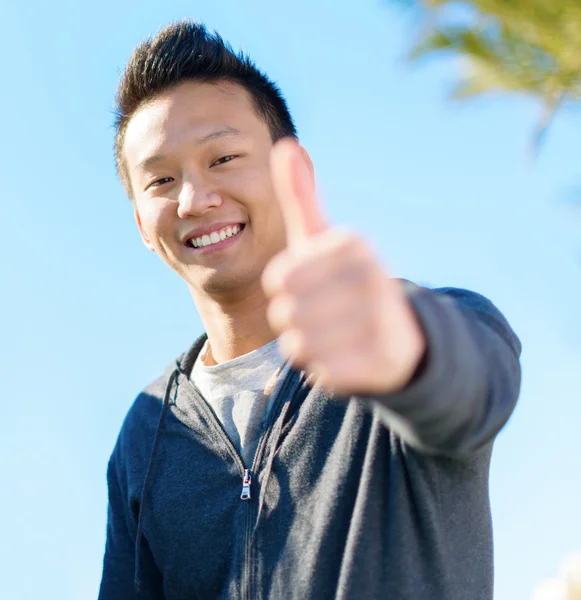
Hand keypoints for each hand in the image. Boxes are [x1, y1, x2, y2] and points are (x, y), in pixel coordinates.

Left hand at [261, 138, 425, 395]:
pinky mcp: (386, 361)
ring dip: (309, 347)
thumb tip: (286, 144)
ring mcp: (383, 320)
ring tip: (335, 337)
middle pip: (285, 313)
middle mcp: (373, 276)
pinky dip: (326, 371)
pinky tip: (348, 358)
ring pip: (301, 346)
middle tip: (324, 316)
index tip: (312, 286)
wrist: (399, 335)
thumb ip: (302, 196)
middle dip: (295, 321)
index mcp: (353, 243)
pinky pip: (323, 374)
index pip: (278, 278)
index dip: (285, 291)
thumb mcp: (323, 239)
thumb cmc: (345, 283)